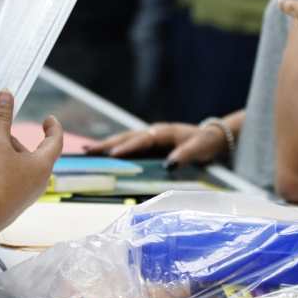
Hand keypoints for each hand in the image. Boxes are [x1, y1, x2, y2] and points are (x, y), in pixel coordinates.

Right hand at [0, 92, 62, 227]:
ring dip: (12, 158)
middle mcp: (39, 182)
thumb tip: (5, 94)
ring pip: (24, 171)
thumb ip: (0, 118)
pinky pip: (14, 184)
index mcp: (43, 165)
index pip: (55, 142)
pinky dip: (6, 173)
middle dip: (21, 143)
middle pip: (37, 156)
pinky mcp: (12, 207)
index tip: (49, 119)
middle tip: (5, 134)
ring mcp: (27, 197)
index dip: (53, 128)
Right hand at [85, 122, 226, 165]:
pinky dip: (114, 149)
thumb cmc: (204, 143)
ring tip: (86, 151)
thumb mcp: (199, 149)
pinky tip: (102, 155)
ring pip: (124, 140)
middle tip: (86, 151)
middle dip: (106, 144)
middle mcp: (152, 132)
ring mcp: (149, 137)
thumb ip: (185, 155)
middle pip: (126, 137)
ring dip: (106, 146)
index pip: (142, 140)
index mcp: (163, 132)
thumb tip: (169, 164)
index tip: (112, 155)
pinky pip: (128, 146)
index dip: (127, 148)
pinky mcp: (148, 144)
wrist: (211, 138)